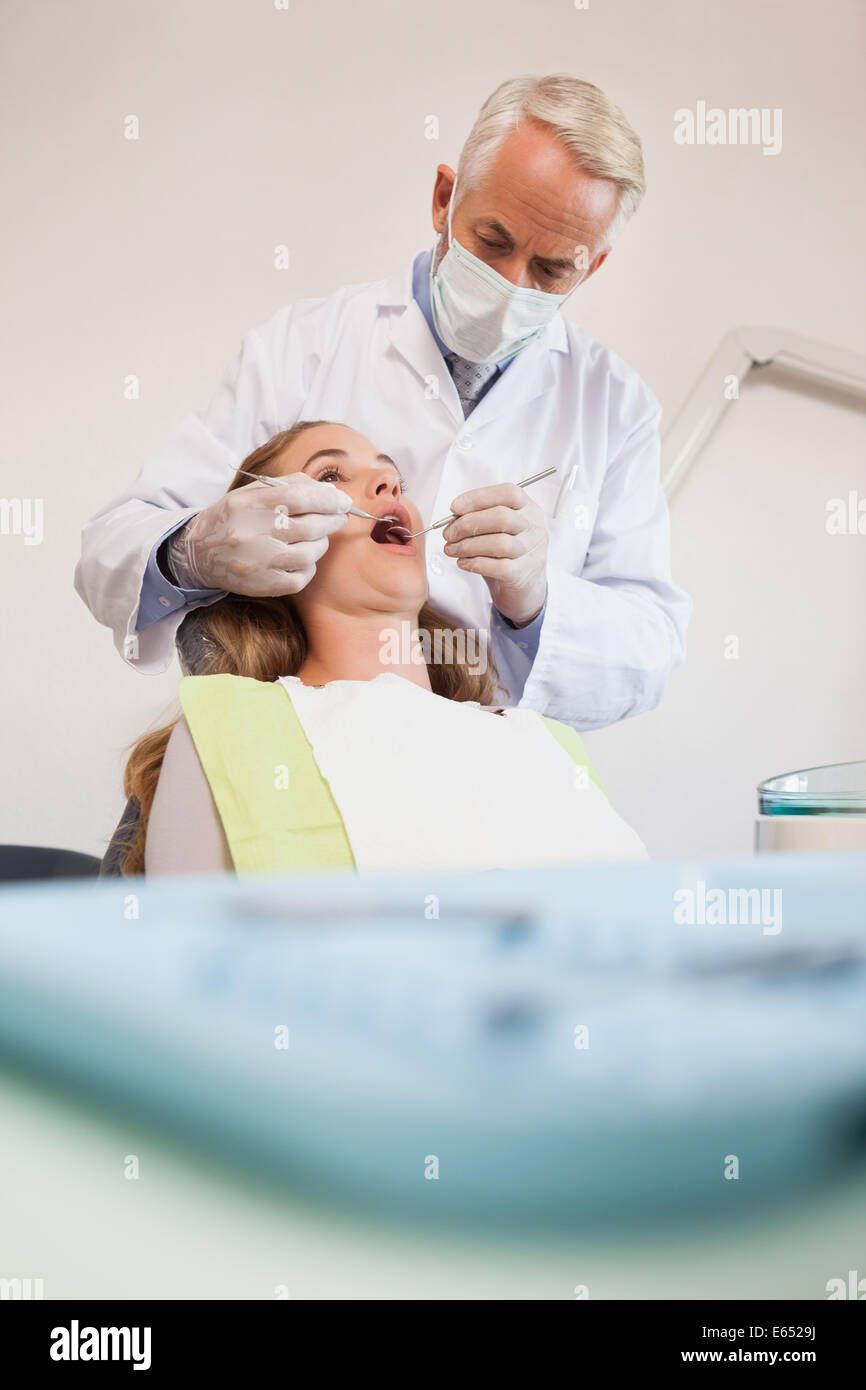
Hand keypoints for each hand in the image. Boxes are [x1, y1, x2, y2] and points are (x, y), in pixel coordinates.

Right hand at [169, 475, 350, 595]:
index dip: (328, 499)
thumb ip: (291, 486)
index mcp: (249, 503)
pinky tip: (302, 558)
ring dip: (321, 544)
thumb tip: (331, 492)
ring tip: (317, 537)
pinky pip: (301, 577)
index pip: (300, 497)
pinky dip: (309, 567)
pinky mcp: (261, 585)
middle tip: (339, 517)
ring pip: (309, 553)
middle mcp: (251, 532)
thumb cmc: (234, 518)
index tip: (343, 502)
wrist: (198, 553)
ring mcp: (256, 562)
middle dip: (332, 520)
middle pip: (310, 526)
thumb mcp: (253, 492)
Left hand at [442, 482, 548, 625]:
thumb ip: (480, 519)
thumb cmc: (506, 555)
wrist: (524, 591)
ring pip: (499, 543)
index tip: (455, 507)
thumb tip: (453, 518)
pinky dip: (474, 563)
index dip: (479, 497)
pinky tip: (463, 563)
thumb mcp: (497, 531)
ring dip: (467, 545)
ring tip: (452, 549)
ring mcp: (531, 552)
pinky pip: (497, 566)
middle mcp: (534, 529)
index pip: (509, 493)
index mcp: (529, 510)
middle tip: (449, 534)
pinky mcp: (523, 574)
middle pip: (502, 517)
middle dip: (468, 523)